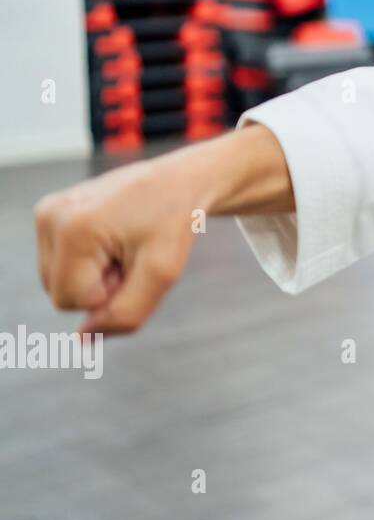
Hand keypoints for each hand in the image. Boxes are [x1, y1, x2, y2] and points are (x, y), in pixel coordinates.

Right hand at [34, 156, 200, 335]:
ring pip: (58, 281)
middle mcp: (51, 216)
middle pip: (60, 293)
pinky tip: (112, 240)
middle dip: (101, 286)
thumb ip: (125, 313)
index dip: (110, 294)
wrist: (180, 181)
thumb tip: (83, 338)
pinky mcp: (50, 213)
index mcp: (73, 228)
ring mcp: (47, 212)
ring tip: (124, 247)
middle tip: (133, 256)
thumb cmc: (175, 222)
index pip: (72, 301)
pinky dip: (88, 262)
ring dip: (95, 276)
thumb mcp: (162, 273)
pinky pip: (60, 264)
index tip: (137, 263)